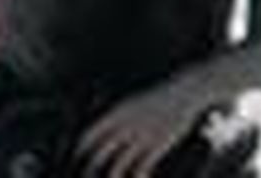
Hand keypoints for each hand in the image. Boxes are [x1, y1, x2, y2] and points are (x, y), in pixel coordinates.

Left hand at [76, 72, 209, 176]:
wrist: (184, 91)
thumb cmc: (160, 98)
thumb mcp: (135, 103)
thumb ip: (121, 116)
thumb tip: (110, 127)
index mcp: (119, 112)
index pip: (92, 133)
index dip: (82, 148)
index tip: (76, 158)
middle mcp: (127, 124)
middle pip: (102, 150)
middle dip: (92, 166)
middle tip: (86, 175)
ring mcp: (142, 135)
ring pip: (120, 163)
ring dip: (113, 177)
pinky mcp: (158, 144)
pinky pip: (142, 166)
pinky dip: (137, 177)